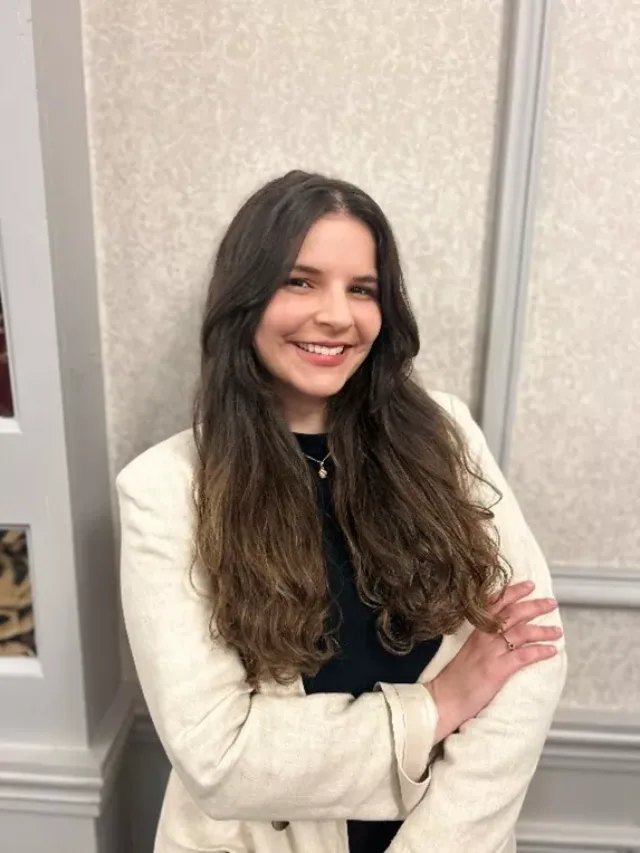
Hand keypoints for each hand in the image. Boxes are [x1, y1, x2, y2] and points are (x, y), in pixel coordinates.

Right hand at [425, 581, 561, 743]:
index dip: (513, 592)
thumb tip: (501, 635)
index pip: (495, 604)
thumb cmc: (455, 678)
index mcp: (475, 631)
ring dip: (542, 629)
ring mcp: (491, 652)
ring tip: (558, 630)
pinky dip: (540, 651)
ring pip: (521, 633)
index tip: (529, 585)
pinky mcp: (497, 670)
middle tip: (551, 602)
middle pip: (512, 614)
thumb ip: (482, 640)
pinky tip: (551, 650)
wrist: (444, 698)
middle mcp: (483, 637)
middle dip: (534, 606)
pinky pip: (523, 656)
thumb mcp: (467, 651)